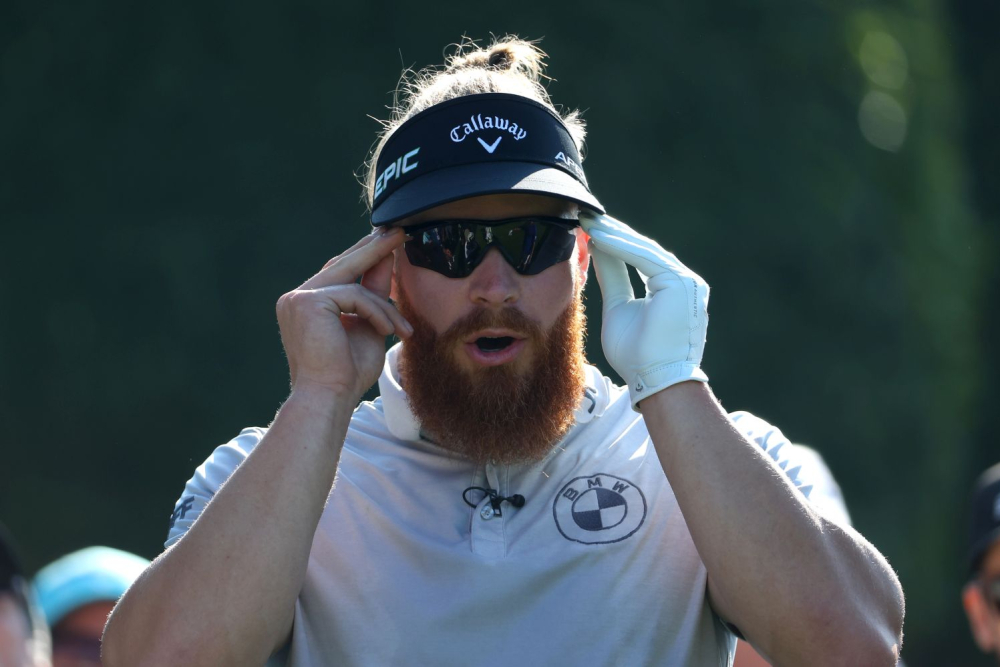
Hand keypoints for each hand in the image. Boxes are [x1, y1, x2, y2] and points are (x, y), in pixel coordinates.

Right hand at [276, 228, 412, 400]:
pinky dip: (376, 313)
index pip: (339, 272)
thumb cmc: (347, 373)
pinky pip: (355, 296)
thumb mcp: (368, 326)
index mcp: (306, 305)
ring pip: (354, 284)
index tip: (389, 241)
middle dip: (374, 250)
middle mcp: (296, 298)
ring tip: (401, 330)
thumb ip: (374, 295)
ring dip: (384, 306)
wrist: (329, 398)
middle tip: (399, 233)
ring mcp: (298, 298)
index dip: (364, 256)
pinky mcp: (307, 302)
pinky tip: (387, 332)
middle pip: (342, 265)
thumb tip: (386, 259)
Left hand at [581, 213, 708, 409]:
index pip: (639, 258)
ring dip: (615, 235)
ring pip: (644, 251)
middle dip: (614, 233)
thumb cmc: (637, 356)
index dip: (614, 243)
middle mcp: (684, 282)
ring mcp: (686, 282)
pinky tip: (600, 237)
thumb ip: (613, 280)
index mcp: (671, 288)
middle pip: (643, 250)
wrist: (656, 381)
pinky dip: (622, 247)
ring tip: (589, 223)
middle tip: (587, 218)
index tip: (590, 229)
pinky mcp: (681, 283)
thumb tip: (598, 251)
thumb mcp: (618, 310)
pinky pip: (646, 259)